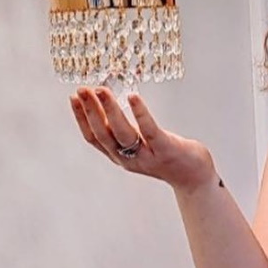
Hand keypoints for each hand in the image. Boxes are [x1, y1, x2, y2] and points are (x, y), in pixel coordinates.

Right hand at [69, 86, 215, 191]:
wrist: (194, 177)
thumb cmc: (168, 156)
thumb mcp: (140, 145)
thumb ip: (126, 133)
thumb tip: (111, 107)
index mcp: (120, 157)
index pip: (93, 138)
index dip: (81, 118)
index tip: (73, 99)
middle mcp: (129, 159)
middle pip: (103, 134)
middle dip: (90, 111)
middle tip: (82, 90)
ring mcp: (147, 155)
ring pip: (122, 132)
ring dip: (109, 110)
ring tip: (101, 90)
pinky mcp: (165, 149)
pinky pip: (149, 130)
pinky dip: (140, 113)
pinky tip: (133, 96)